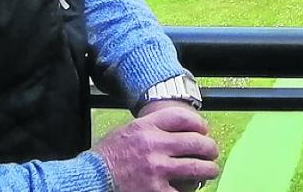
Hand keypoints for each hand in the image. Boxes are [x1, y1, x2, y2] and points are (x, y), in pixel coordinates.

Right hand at [94, 104, 219, 191]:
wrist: (90, 180)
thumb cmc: (107, 157)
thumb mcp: (128, 131)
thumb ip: (152, 128)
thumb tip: (181, 130)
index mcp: (146, 127)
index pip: (183, 118)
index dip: (199, 123)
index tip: (204, 129)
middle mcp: (153, 145)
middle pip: (196, 142)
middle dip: (210, 148)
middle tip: (212, 152)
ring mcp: (156, 170)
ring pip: (197, 167)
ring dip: (209, 169)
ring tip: (211, 170)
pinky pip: (183, 190)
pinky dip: (191, 189)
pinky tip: (193, 188)